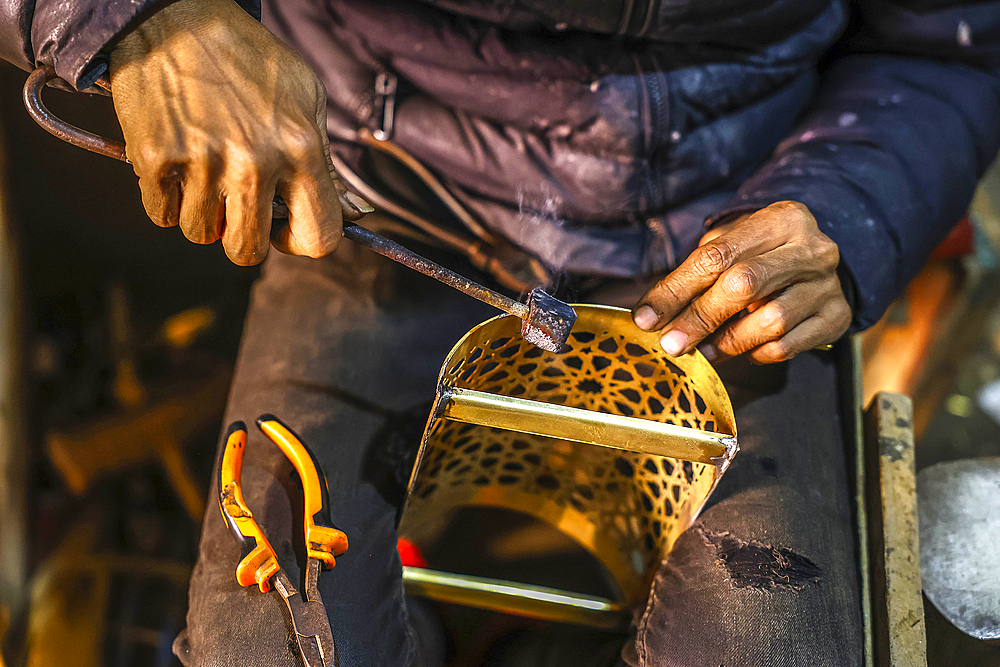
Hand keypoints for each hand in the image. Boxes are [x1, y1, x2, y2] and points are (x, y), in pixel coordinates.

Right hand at [109, 0, 369, 264]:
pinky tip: (177, 164)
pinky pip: (162, 216)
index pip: (318, 238)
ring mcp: (202, 165)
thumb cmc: (246, 58)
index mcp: (301, 149)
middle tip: (237, 206)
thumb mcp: (305, 98)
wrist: (173, 16)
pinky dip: (166, 199)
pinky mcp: (156, 161)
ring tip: (204, 173)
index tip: (284, 229)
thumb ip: (326, 163)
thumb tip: (352, 214)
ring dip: (202, 214)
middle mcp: (255, 163)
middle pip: (248, 252)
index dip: (300, 241)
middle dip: (243, 236)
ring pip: (201, 235)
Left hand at [632, 201, 850, 363]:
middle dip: (699, 318)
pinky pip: (787, 346)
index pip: (717, 256)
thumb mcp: (732, 245)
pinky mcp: (837, 317)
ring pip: (769, 322)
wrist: (819, 263)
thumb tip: (653, 314)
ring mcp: (828, 284)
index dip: (676, 289)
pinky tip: (744, 348)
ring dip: (727, 342)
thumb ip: (694, 273)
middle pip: (744, 286)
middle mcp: (811, 249)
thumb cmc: (761, 254)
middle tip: (671, 343)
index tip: (646, 317)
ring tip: (705, 349)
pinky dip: (757, 353)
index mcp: (780, 219)